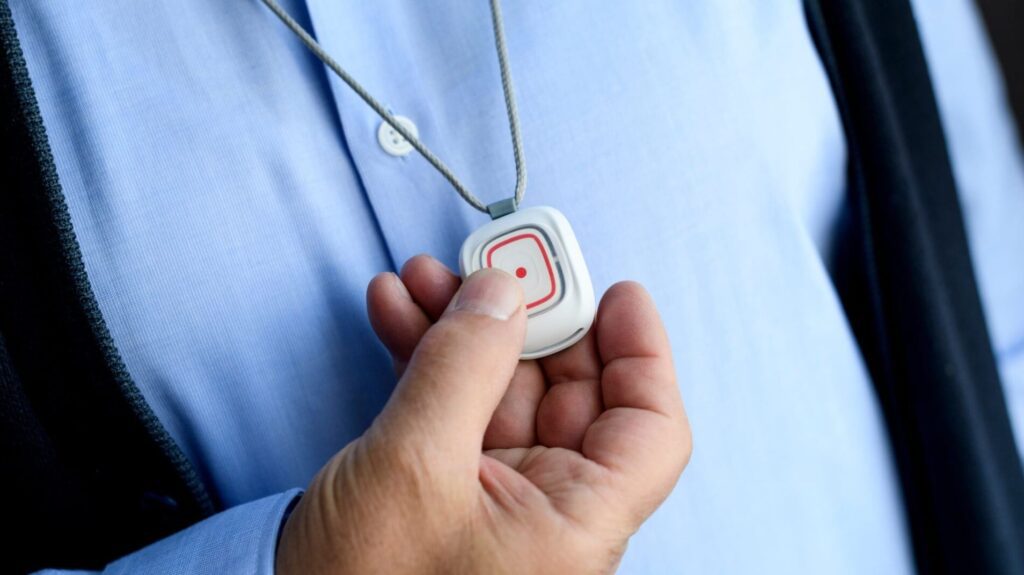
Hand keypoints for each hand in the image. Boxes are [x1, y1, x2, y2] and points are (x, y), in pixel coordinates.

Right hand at [276, 256, 691, 573]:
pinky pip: (457, 405)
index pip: (650, 432)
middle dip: (526, 320)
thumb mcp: (414, 461)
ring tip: (423, 278)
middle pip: (569, 393)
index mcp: (574, 525)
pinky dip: (429, 356)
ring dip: (463, 328)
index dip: (642, 355)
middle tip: (492, 265)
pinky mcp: (448, 483)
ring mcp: (497, 494)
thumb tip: (502, 293)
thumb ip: (464, 367)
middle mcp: (548, 509)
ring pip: (503, 388)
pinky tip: (398, 311)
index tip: (616, 293)